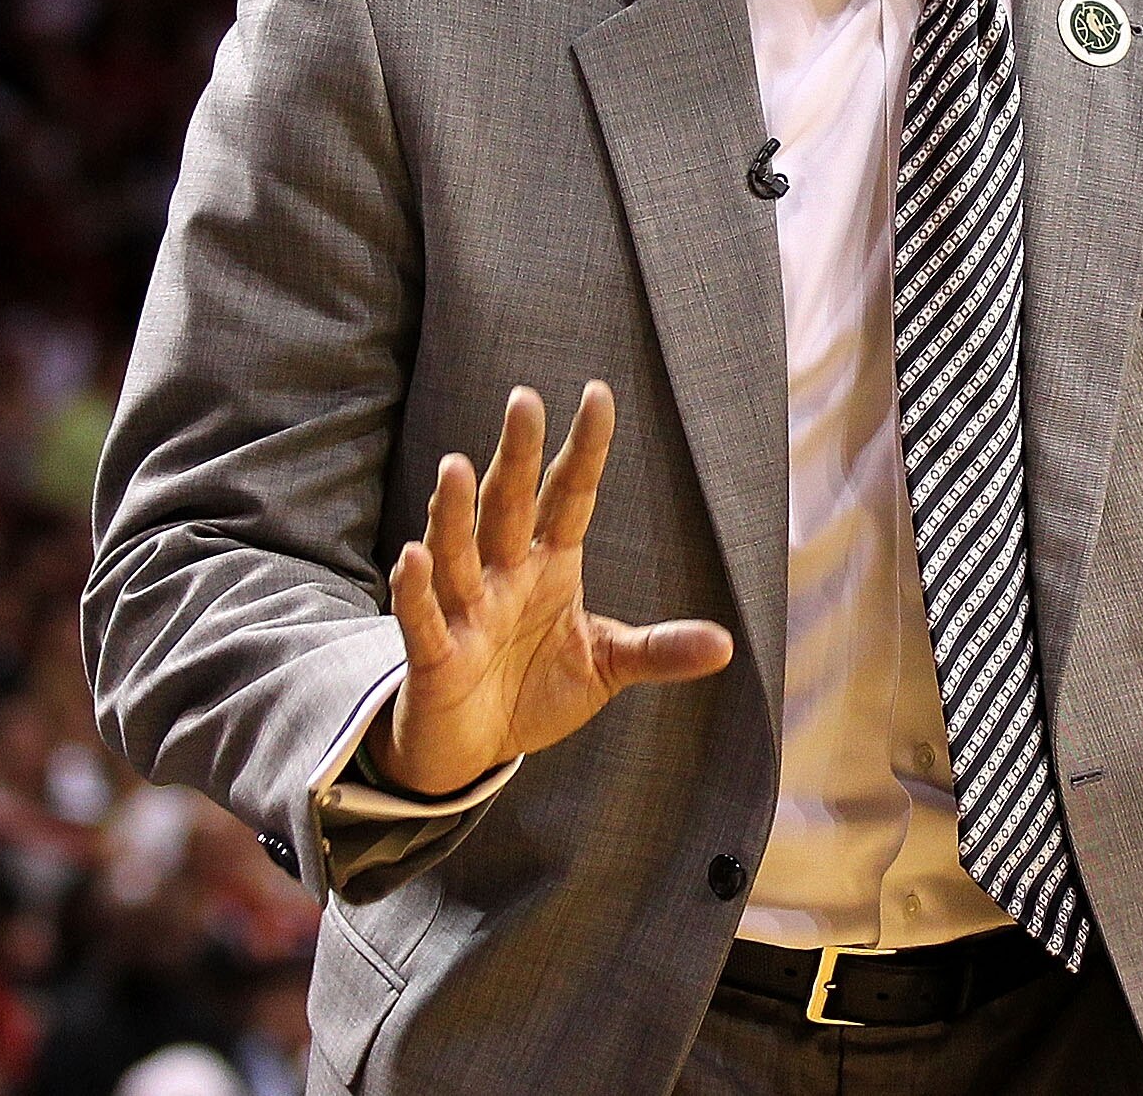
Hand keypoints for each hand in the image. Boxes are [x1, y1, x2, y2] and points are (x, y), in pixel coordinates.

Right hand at [368, 382, 732, 797]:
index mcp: (549, 565)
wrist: (474, 747)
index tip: (598, 394)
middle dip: (517, 455)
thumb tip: (727, 646)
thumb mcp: (606, 664)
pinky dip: (417, 590)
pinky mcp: (434, 655)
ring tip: (456, 466)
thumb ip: (658, 650)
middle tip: (524, 400)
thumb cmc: (534, 691)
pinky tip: (416, 558)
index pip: (570, 495)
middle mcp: (504, 575)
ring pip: (459, 550)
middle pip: (509, 504)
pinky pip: (423, 618)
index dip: (584, 449)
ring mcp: (466, 611)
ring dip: (455, 511)